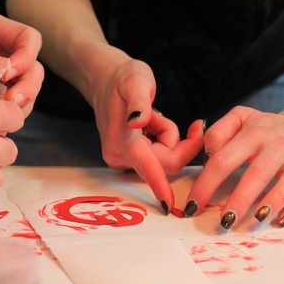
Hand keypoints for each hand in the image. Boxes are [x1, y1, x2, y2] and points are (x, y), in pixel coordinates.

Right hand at [90, 56, 203, 214]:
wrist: (104, 79)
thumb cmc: (122, 78)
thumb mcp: (135, 81)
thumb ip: (139, 102)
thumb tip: (139, 121)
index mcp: (122, 139)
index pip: (146, 165)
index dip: (159, 185)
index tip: (168, 205)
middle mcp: (120, 155)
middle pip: (165, 163)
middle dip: (179, 142)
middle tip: (179, 120)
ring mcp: (123, 159)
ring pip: (164, 160)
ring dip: (168, 138)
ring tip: (153, 117)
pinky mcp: (128, 159)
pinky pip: (158, 158)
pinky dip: (162, 141)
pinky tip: (150, 126)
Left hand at [183, 106, 283, 229]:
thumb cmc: (270, 130)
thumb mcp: (242, 118)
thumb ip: (218, 132)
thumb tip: (206, 157)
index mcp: (253, 133)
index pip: (223, 159)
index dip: (206, 184)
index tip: (193, 206)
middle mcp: (277, 146)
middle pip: (255, 174)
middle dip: (238, 200)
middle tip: (224, 222)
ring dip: (271, 203)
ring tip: (255, 219)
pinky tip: (280, 220)